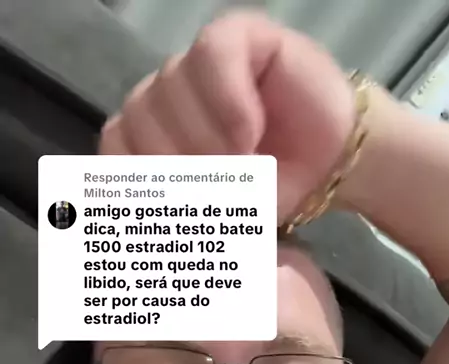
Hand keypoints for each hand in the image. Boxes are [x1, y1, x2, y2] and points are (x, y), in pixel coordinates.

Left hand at [99, 10, 356, 221]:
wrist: (330, 168)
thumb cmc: (270, 192)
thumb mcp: (216, 218)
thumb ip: (175, 218)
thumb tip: (135, 235)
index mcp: (149, 138)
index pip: (114, 150)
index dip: (143, 184)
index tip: (182, 212)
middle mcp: (164, 97)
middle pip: (136, 120)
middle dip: (179, 167)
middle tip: (222, 193)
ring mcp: (195, 66)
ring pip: (168, 89)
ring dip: (205, 140)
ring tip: (244, 166)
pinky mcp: (235, 37)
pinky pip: (210, 58)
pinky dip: (227, 102)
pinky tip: (249, 133)